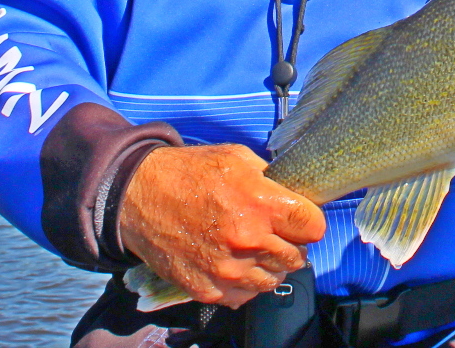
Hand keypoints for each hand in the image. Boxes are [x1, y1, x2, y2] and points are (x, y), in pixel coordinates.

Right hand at [119, 142, 325, 308]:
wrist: (142, 195)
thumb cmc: (191, 172)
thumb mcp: (238, 158)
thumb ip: (271, 179)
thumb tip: (294, 194)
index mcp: (260, 204)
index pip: (313, 226)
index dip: (311, 221)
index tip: (303, 219)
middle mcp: (248, 240)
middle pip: (297, 257)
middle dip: (293, 244)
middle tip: (280, 233)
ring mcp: (227, 270)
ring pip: (273, 280)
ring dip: (272, 266)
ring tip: (259, 248)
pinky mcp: (208, 289)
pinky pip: (245, 296)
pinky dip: (247, 283)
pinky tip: (239, 263)